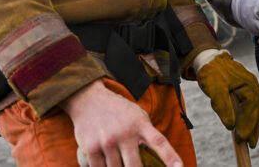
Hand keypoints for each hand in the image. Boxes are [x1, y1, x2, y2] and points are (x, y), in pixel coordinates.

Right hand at [63, 80, 182, 166]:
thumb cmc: (118, 110)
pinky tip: (107, 164)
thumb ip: (147, 134)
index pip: (159, 142)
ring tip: (119, 160)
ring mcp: (107, 141)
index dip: (171, 157)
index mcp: (140, 124)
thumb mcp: (137, 115)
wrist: (88, 99)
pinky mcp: (91, 148)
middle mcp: (124, 133)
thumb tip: (159, 158)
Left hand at [196, 53, 258, 147]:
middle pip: (254, 111)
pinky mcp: (243, 90)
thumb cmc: (211, 72)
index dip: (247, 125)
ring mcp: (248, 88)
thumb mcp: (215, 89)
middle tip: (249, 144)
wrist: (207, 58)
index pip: (250, 109)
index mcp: (248, 84)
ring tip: (249, 140)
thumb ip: (223, 107)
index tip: (242, 138)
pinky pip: (247, 106)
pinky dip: (246, 117)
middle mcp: (252, 86)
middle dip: (251, 128)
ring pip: (251, 110)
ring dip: (250, 125)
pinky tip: (245, 127)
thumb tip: (231, 126)